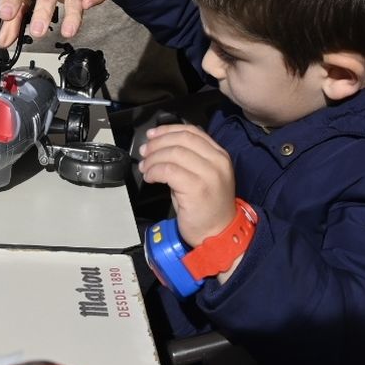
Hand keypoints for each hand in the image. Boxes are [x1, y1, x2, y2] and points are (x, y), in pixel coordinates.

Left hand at [138, 124, 236, 246]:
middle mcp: (217, 162)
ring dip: (153, 158)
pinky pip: (169, 171)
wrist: (218, 234)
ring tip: (145, 167)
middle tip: (145, 151)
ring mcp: (209, 174)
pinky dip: (155, 171)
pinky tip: (150, 177)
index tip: (152, 135)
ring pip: (174, 153)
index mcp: (220, 155)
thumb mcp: (202, 176)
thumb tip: (160, 147)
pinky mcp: (197, 188)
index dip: (168, 130)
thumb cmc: (207, 208)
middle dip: (158, 143)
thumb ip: (188, 159)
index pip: (192, 132)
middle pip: (181, 139)